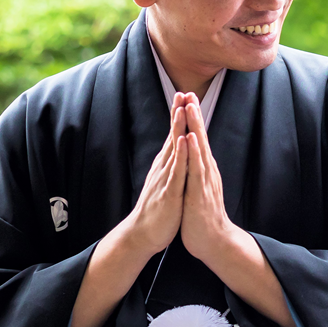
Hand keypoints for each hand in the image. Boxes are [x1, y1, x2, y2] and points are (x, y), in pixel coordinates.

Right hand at [115, 93, 195, 257]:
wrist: (143, 234)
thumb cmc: (158, 209)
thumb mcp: (166, 182)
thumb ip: (170, 166)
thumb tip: (175, 151)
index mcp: (166, 166)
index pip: (174, 136)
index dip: (178, 116)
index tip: (184, 95)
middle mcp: (164, 168)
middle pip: (172, 136)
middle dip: (178, 114)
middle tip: (182, 91)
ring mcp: (165, 179)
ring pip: (174, 150)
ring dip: (178, 128)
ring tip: (183, 108)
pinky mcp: (169, 193)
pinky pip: (177, 171)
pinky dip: (181, 155)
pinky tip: (184, 141)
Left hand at [177, 95, 241, 261]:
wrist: (214, 242)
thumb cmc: (203, 217)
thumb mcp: (198, 189)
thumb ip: (197, 172)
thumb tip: (194, 158)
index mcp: (203, 170)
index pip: (198, 139)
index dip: (192, 119)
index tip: (187, 99)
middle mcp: (206, 171)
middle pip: (200, 137)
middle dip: (195, 115)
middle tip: (190, 92)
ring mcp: (204, 181)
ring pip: (199, 149)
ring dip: (195, 126)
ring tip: (191, 107)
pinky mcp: (200, 192)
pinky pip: (195, 170)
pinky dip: (193, 152)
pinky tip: (191, 139)